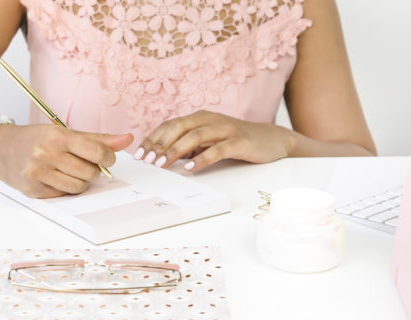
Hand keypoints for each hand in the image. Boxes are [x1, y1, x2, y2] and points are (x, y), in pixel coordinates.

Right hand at [0, 124, 132, 197]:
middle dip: (92, 171)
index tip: (107, 159)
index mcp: (57, 136)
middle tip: (82, 164)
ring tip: (68, 171)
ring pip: (78, 187)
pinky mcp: (32, 190)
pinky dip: (64, 189)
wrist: (0, 149)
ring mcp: (38, 173)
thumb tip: (128, 139)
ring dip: (80, 182)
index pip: (97, 151)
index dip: (108, 158)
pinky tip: (54, 178)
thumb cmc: (36, 139)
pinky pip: (63, 195)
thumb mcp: (64, 133)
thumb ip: (97, 139)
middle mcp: (46, 154)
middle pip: (89, 172)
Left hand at [134, 110, 293, 170]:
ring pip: (195, 137)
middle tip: (146, 160)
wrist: (272, 139)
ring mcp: (225, 129)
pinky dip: (201, 159)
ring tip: (162, 165)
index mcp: (199, 118)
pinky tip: (190, 169)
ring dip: (175, 151)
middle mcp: (210, 120)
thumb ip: (189, 147)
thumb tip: (162, 159)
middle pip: (178, 128)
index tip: (138, 154)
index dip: (153, 139)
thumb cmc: (235, 142)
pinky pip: (217, 149)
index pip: (170, 125)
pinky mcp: (239, 141)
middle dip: (159, 144)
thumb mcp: (208, 142)